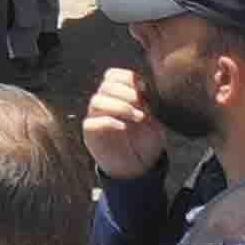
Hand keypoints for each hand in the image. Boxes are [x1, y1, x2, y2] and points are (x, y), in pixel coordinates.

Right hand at [82, 65, 165, 179]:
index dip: (127, 77)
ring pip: (97, 100)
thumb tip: (142, 88)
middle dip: (124, 91)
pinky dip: (108, 121)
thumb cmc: (146, 143)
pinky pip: (91, 122)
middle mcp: (105, 103)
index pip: (114, 76)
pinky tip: (123, 127)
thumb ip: (147, 105)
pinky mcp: (91, 133)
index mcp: (118, 96)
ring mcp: (96, 117)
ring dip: (119, 106)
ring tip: (137, 117)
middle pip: (105, 85)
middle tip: (140, 102)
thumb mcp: (153, 122)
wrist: (138, 169)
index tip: (144, 87)